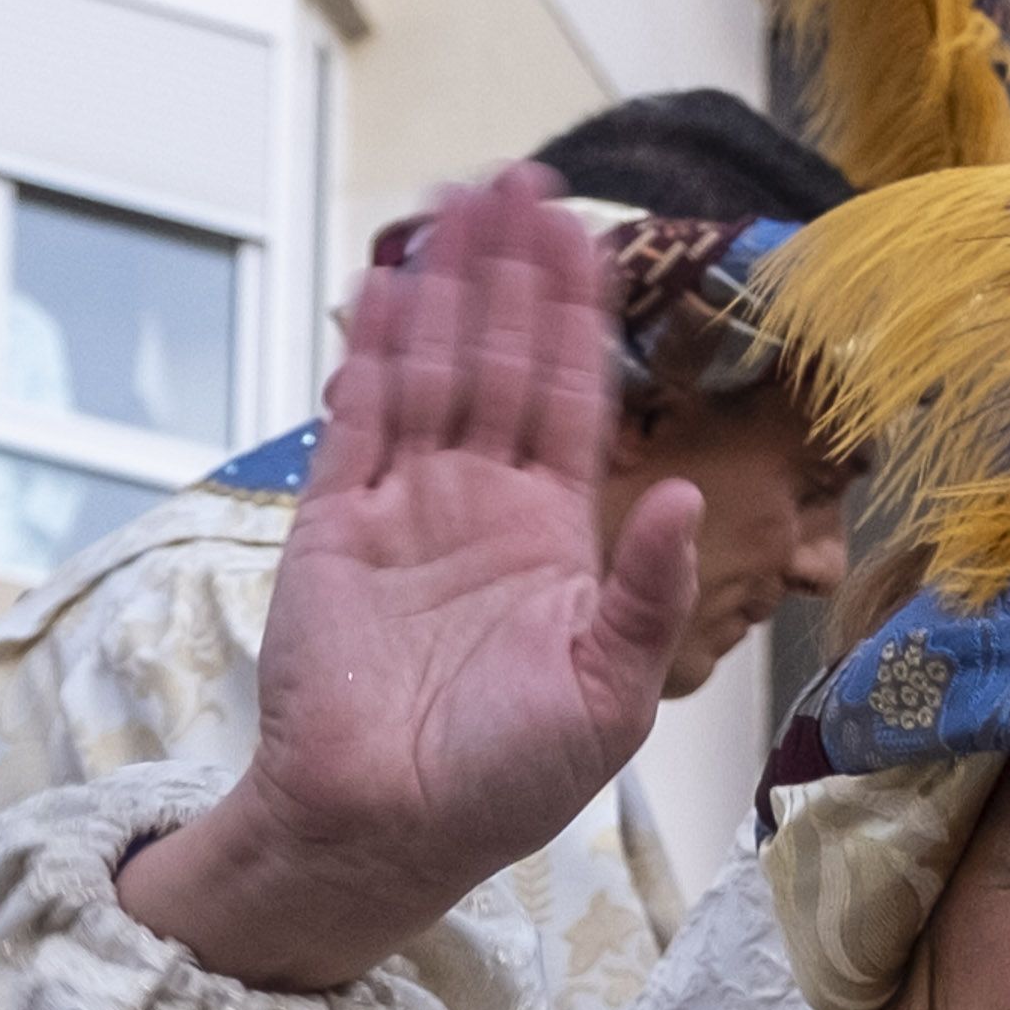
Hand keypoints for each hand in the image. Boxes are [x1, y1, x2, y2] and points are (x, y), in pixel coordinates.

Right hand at [124, 171, 699, 991]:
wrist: (381, 831)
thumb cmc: (501, 784)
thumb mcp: (610, 696)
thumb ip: (644, 590)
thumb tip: (675, 492)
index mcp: (552, 541)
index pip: (569, 398)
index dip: (574, 315)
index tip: (584, 234)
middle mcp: (479, 509)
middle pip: (499, 360)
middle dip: (510, 271)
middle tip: (517, 179)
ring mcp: (404, 511)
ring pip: (431, 371)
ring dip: (447, 288)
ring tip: (459, 202)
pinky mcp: (334, 527)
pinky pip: (360, 421)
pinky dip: (376, 352)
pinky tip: (395, 286)